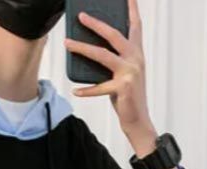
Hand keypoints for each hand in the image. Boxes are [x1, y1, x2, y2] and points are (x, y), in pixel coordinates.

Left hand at [64, 0, 156, 154]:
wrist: (139, 120)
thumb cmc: (128, 97)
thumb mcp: (123, 75)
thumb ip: (113, 61)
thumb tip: (90, 51)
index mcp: (137, 54)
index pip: (135, 26)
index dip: (131, 9)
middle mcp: (135, 59)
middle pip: (113, 35)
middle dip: (96, 23)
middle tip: (81, 16)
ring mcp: (130, 73)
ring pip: (102, 55)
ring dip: (82, 48)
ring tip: (67, 44)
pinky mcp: (123, 88)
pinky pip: (99, 87)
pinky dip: (86, 90)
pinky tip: (76, 90)